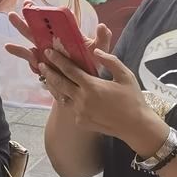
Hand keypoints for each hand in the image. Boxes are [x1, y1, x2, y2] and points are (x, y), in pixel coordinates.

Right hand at [2, 15, 112, 77]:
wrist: (83, 84)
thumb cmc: (90, 65)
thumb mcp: (99, 51)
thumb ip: (102, 39)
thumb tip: (103, 26)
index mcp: (65, 34)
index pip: (56, 20)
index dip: (48, 11)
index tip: (44, 3)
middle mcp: (53, 40)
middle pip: (40, 25)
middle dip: (31, 15)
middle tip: (24, 5)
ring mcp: (44, 51)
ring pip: (31, 37)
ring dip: (21, 27)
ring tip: (12, 16)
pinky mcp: (40, 62)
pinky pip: (28, 56)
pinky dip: (18, 51)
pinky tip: (8, 46)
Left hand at [40, 45, 168, 154]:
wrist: (135, 126)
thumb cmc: (132, 99)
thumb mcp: (125, 76)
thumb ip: (110, 60)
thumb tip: (96, 51)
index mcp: (92, 86)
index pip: (69, 69)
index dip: (58, 60)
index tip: (49, 52)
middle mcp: (82, 99)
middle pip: (59, 83)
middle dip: (49, 72)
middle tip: (41, 63)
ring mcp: (79, 112)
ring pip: (61, 96)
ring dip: (52, 86)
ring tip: (46, 77)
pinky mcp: (80, 121)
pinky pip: (69, 107)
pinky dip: (64, 98)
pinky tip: (61, 93)